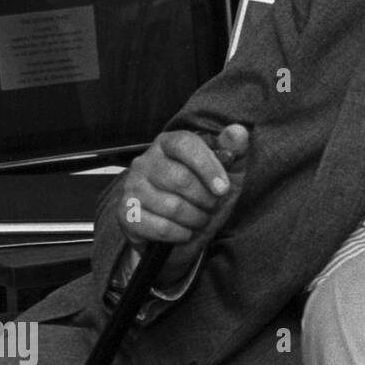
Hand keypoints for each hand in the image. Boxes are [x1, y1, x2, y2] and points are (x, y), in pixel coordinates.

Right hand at [117, 124, 249, 285]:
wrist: (179, 229)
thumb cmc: (203, 194)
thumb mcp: (226, 172)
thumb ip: (234, 150)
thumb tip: (238, 131)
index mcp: (168, 144)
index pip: (185, 144)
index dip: (207, 166)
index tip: (224, 188)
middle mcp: (145, 162)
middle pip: (180, 179)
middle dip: (205, 199)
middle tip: (211, 206)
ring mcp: (132, 187)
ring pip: (172, 207)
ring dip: (195, 219)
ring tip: (198, 218)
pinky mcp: (125, 214)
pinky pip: (160, 227)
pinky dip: (180, 234)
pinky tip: (183, 231)